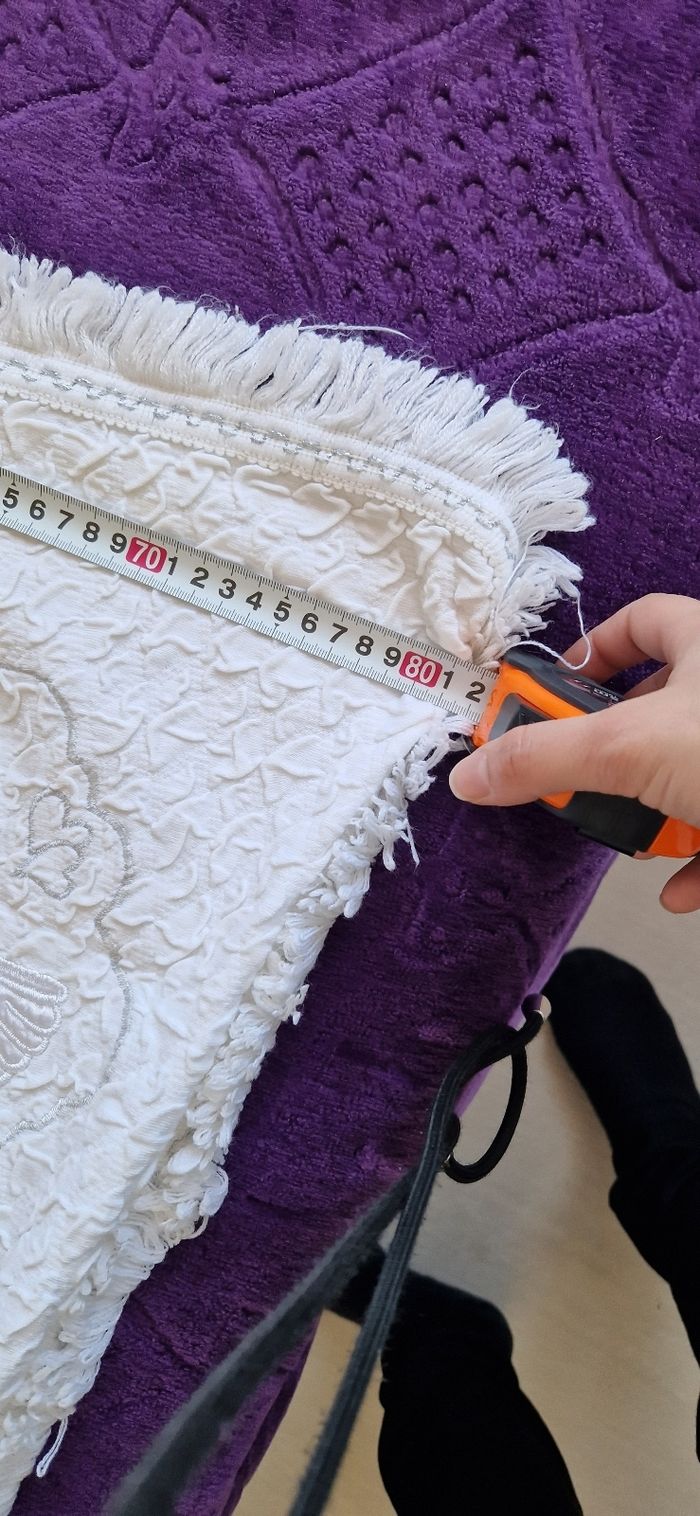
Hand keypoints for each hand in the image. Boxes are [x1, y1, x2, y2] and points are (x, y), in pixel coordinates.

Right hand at [449, 595, 699, 912]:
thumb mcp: (630, 750)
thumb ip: (545, 760)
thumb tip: (471, 776)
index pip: (643, 623)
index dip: (595, 656)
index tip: (556, 698)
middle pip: (662, 709)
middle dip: (622, 755)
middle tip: (591, 785)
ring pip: (695, 773)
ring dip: (662, 815)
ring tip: (642, 841)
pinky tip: (683, 888)